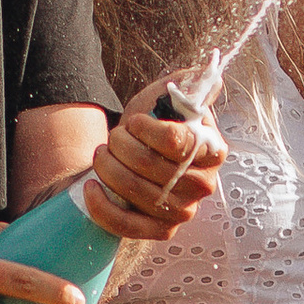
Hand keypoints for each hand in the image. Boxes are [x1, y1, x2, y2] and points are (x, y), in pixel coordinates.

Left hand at [84, 87, 227, 242]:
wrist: (135, 157)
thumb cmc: (153, 128)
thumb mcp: (167, 99)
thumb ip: (186, 85)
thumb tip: (210, 73)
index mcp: (212, 150)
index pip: (178, 142)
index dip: (147, 130)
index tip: (134, 122)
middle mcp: (204, 184)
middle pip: (151, 166)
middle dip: (121, 146)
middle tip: (114, 138)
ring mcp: (184, 211)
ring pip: (136, 191)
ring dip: (108, 168)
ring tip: (102, 156)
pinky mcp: (162, 230)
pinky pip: (128, 225)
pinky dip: (102, 206)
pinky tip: (91, 187)